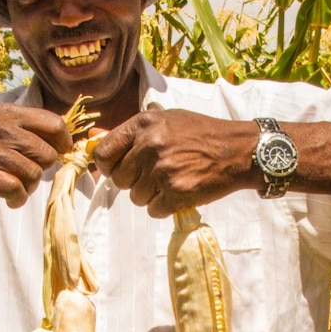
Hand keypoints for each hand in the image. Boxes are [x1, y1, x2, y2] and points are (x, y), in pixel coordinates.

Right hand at [0, 104, 72, 206]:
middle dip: (42, 168)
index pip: (52, 123)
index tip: (60, 151)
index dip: (63, 141)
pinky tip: (10, 198)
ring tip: (16, 186)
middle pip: (46, 153)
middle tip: (27, 172)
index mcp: (6, 113)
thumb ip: (23, 126)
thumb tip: (60, 138)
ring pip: (33, 173)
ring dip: (29, 186)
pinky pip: (16, 189)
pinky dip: (17, 198)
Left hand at [93, 110, 256, 216]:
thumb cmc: (200, 134)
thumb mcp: (165, 120)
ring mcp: (163, 169)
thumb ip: (130, 134)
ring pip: (136, 197)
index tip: (117, 169)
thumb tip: (92, 144)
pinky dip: (164, 206)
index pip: (104, 152)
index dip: (107, 166)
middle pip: (120, 179)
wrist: (238, 149)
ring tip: (172, 180)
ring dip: (151, 195)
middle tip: (155, 175)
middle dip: (133, 182)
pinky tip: (179, 192)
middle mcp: (150, 145)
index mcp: (144, 124)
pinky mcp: (176, 192)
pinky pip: (153, 210)